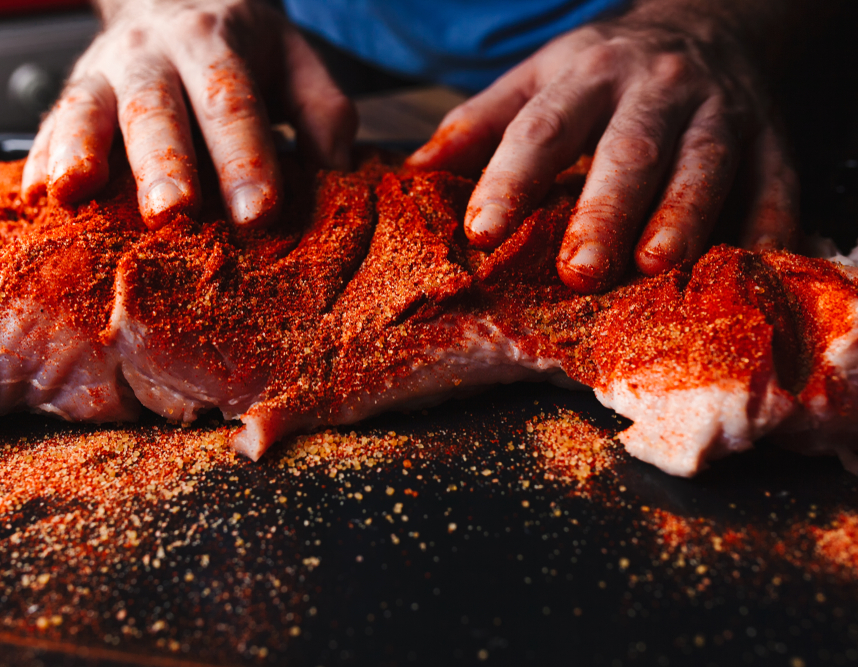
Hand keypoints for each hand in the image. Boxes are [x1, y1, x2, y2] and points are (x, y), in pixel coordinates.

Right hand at [22, 0, 356, 228]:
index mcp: (217, 45)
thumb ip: (322, 111)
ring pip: (88, 108)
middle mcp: (155, 55)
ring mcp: (106, 72)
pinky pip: (51, 124)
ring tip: (75, 193)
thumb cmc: (240, 47)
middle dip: (163, 161)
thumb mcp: (295, 62)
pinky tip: (36, 195)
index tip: (258, 211)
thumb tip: (338, 171)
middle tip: (173, 211)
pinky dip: (41, 158)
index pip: (233, 103)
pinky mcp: (73, 94)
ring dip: (81, 151)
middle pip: (156, 107)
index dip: (245, 157)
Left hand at [407, 2, 799, 292]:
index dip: (512, 179)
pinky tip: (754, 263)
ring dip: (683, 216)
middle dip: (603, 211)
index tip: (481, 232)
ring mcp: (721, 110)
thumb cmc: (603, 73)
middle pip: (628, 150)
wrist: (705, 26)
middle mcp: (655, 89)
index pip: (542, 128)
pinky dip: (769, 223)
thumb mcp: (537, 80)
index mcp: (587, 76)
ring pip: (702, 163)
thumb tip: (413, 171)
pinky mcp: (773, 136)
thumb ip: (479, 124)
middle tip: (578, 271)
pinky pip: (776, 181)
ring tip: (654, 265)